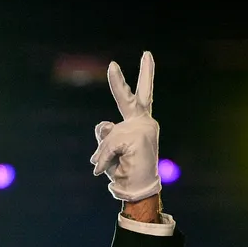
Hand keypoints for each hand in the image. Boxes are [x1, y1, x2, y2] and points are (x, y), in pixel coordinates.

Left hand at [90, 51, 160, 201]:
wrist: (137, 188)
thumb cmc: (124, 169)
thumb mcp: (110, 150)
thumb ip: (106, 134)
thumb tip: (104, 124)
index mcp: (138, 122)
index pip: (135, 98)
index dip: (129, 80)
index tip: (134, 58)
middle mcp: (144, 121)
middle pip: (132, 98)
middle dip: (119, 82)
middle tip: (111, 64)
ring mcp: (143, 128)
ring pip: (109, 134)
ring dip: (104, 152)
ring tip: (112, 165)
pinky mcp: (138, 137)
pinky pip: (109, 144)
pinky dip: (104, 158)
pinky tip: (106, 169)